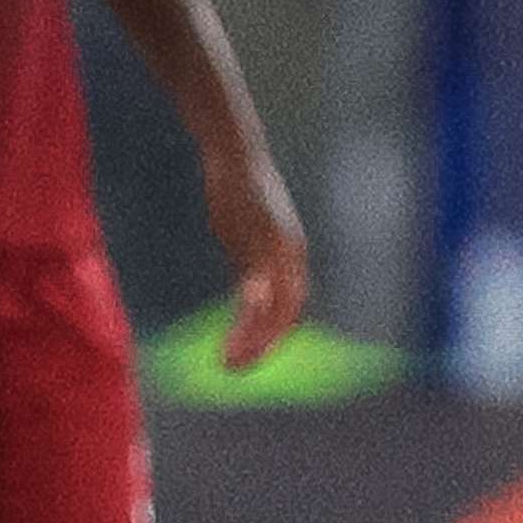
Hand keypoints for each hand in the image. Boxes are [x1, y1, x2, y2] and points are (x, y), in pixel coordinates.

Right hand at [203, 143, 309, 370]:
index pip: (291, 305)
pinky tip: (236, 334)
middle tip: (240, 369)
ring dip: (253, 339)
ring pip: (274, 306)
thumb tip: (248, 286)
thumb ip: (249, 260)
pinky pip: (258, 288)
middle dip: (265, 345)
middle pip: (288, 312)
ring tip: (231, 363)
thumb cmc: (238, 191)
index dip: (275, 333)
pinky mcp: (262, 241)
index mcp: (291, 254)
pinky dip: (250, 315)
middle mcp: (291, 254)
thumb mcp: (246, 231)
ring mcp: (278, 249)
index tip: (254, 355)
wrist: (236, 153)